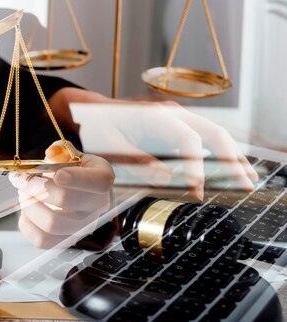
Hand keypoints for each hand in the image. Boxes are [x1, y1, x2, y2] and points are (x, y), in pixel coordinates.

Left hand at [9, 141, 113, 248]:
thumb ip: (61, 151)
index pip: (99, 182)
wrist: (74, 192)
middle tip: (20, 178)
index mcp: (102, 179)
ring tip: (23, 194)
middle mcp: (97, 206)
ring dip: (29, 205)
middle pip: (66, 200)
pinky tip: (26, 209)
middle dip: (35, 186)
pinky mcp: (65, 241)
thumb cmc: (72, 171)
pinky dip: (27, 224)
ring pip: (52, 223)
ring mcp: (82, 227)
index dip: (77, 179)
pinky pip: (42, 240)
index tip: (57, 174)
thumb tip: (52, 153)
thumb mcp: (71, 155)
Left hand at [50, 88, 256, 199]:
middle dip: (232, 158)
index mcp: (156, 115)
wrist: (92, 112)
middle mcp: (172, 113)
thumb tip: (165, 179)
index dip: (197, 166)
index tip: (199, 190)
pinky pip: (203, 141)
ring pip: (213, 135)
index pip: (188, 139)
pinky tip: (229, 173)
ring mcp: (177, 119)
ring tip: (248, 180)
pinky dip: (218, 156)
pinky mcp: (176, 129)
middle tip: (245, 185)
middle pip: (213, 132)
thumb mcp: (109, 146)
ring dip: (232, 157)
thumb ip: (135, 161)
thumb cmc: (97, 127)